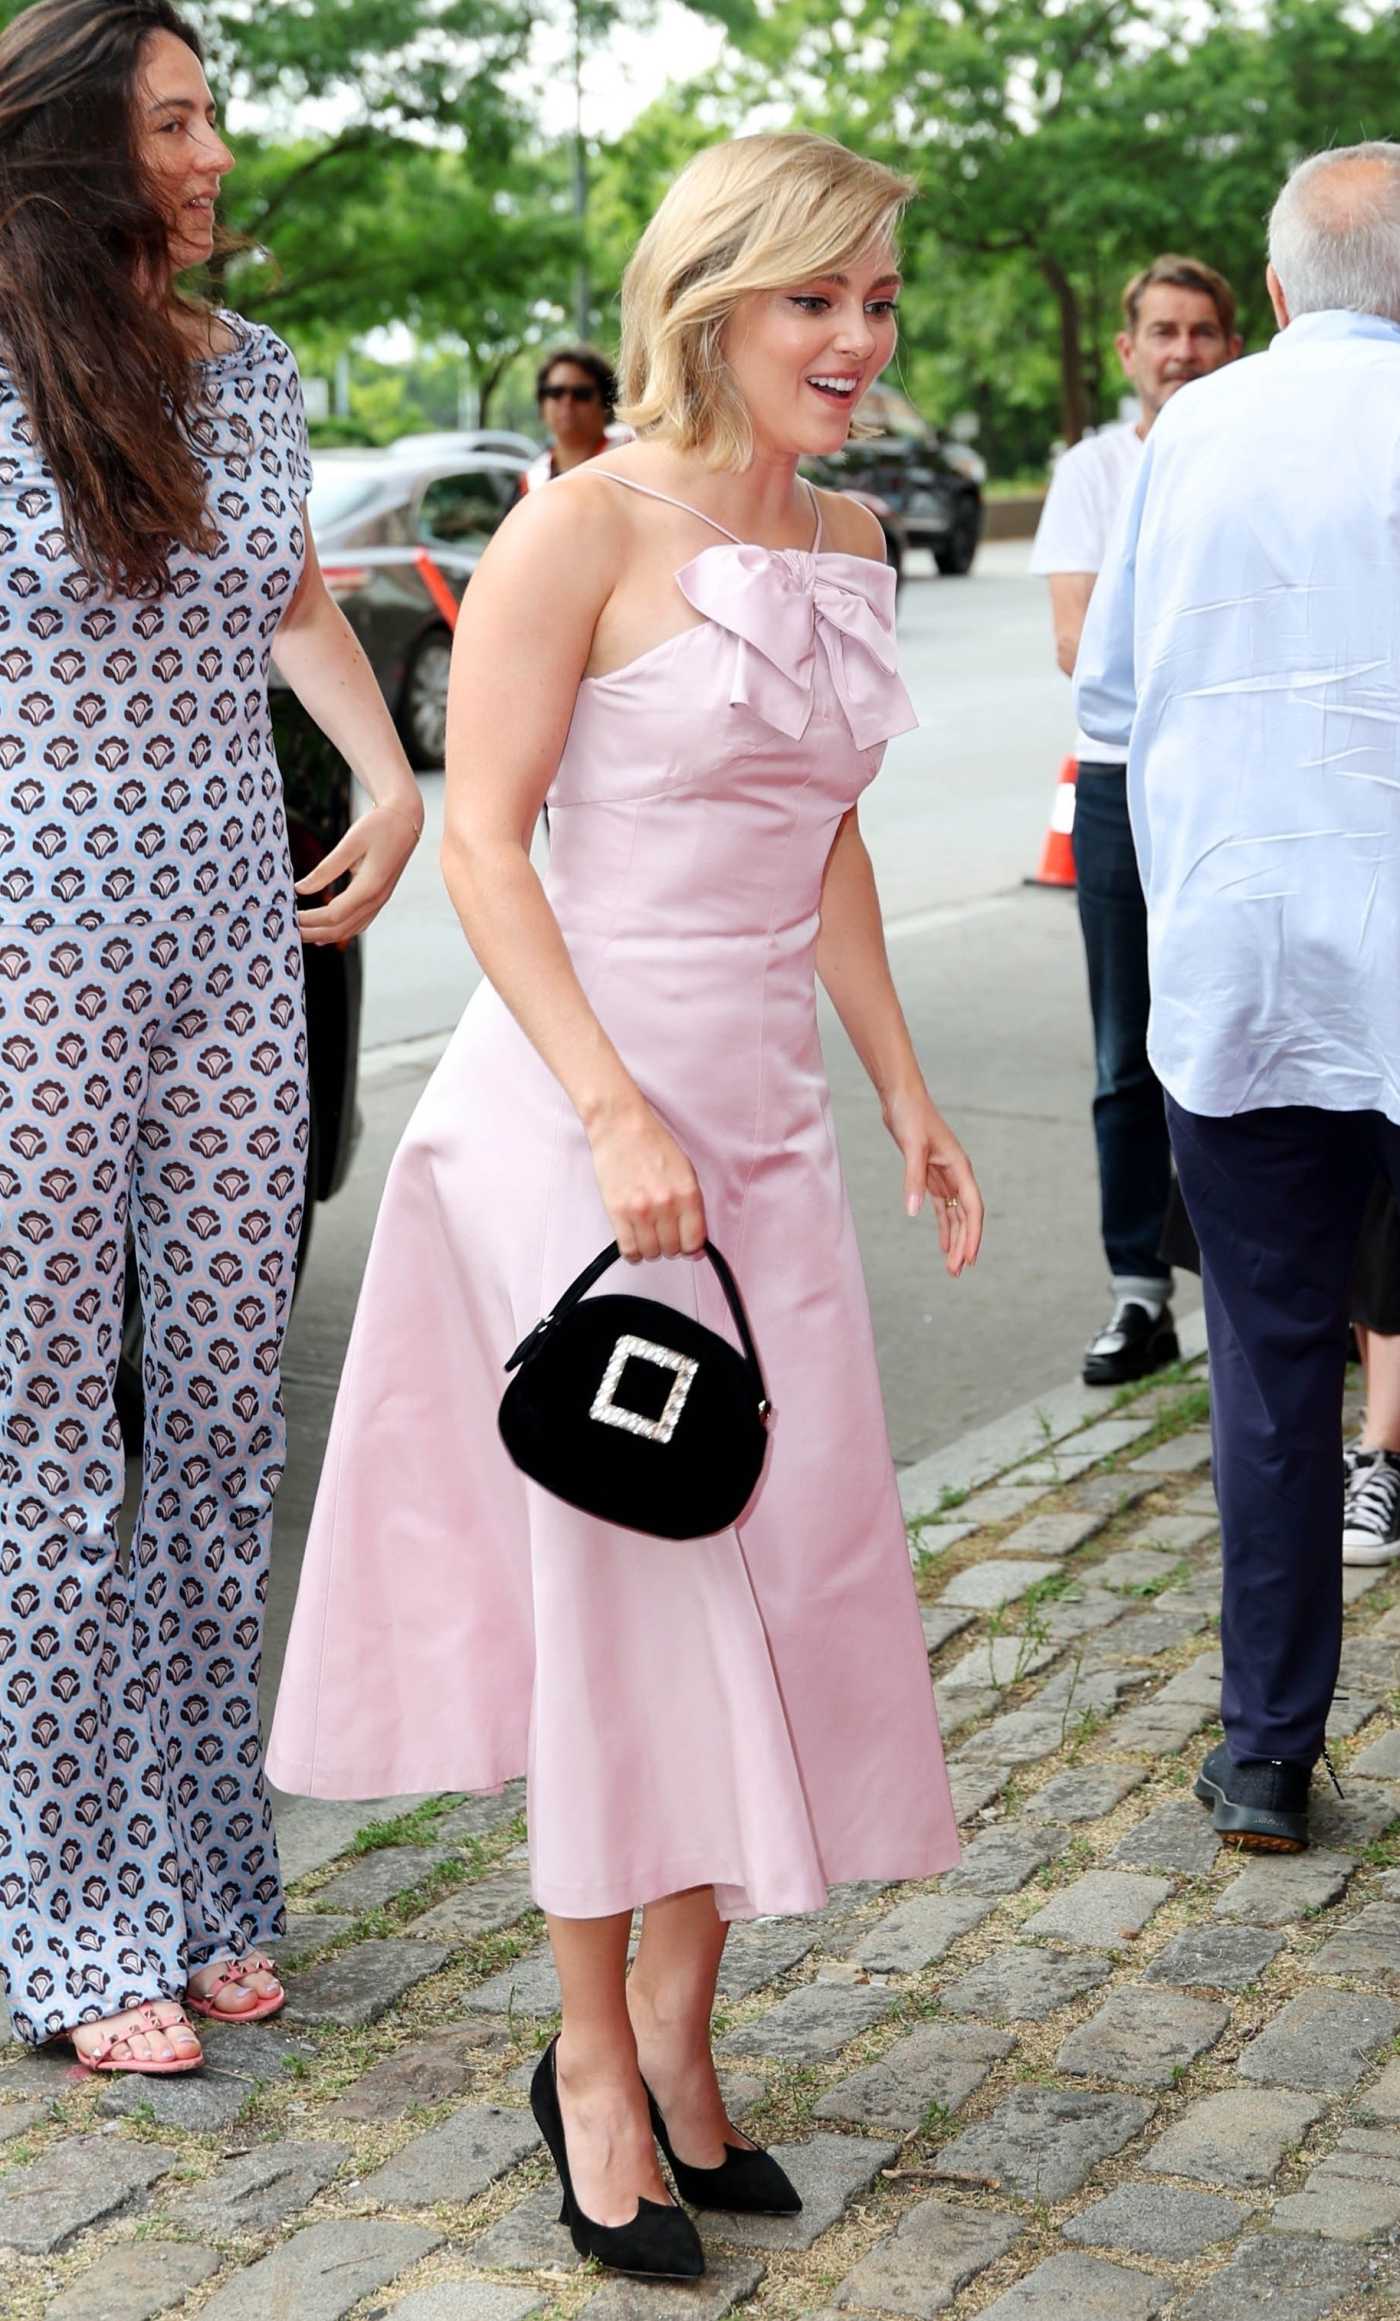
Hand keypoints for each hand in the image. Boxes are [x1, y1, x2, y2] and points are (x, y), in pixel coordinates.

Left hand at [295, 799, 421, 944]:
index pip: (334, 914)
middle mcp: (377, 899)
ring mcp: (380, 901)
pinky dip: (339, 931)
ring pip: (350, 930)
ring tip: (300, 934)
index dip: (309, 919)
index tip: (288, 915)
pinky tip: (323, 935)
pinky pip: (358, 923)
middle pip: (340, 928)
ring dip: (324, 935)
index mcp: (370, 886)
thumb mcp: (350, 843)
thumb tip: (300, 889)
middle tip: (288, 929)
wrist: (406, 819)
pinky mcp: (379, 898)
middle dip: (313, 932)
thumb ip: (326, 869)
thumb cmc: (378, 826)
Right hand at [588, 1097, 706, 1261]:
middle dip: (669, 1245)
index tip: (686, 1245)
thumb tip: (694, 1239)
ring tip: (647, 1233)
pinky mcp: (617, 1212)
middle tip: (663, 1232)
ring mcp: (640, 1210)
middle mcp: (666, 1205)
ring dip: (650, 1248)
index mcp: (687, 1193)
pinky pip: (628, 1249)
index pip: (695, 1241)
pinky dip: (632, 1252)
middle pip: (672, 1249)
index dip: (691, 1248)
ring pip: (651, 1253)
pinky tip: (633, 1239)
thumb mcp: (685, 1170)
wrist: (621, 1126)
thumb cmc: (653, 1144)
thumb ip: (692, 1205)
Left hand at [883, 1084, 983, 1276]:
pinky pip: (942, 1207)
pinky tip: (943, 1245)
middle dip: (964, 1244)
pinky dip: (943, 1226)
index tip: (969, 1258)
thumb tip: (915, 1212)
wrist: (901, 1098)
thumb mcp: (911, 1147)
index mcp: (960, 1168)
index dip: (972, 1234)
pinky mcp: (931, 1176)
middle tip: (957, 1272)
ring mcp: (945, 1176)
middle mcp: (957, 1174)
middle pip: (966, 1216)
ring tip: (952, 1268)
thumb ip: (914, 1180)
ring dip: (954, 1240)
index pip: (972, 1208)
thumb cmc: (910, 1116)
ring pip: (954, 1215)